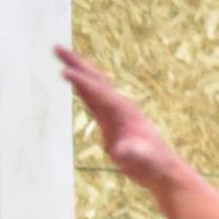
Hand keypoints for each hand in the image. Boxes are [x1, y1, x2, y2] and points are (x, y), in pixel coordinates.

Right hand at [57, 47, 186, 192]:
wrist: (161, 168)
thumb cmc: (151, 165)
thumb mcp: (140, 160)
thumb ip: (132, 153)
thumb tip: (122, 151)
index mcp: (123, 111)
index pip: (97, 92)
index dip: (80, 82)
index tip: (62, 71)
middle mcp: (119, 106)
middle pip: (95, 79)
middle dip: (76, 64)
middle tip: (56, 49)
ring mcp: (116, 112)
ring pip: (94, 86)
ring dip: (78, 72)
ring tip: (61, 61)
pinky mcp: (112, 121)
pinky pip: (94, 99)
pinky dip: (83, 88)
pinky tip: (75, 84)